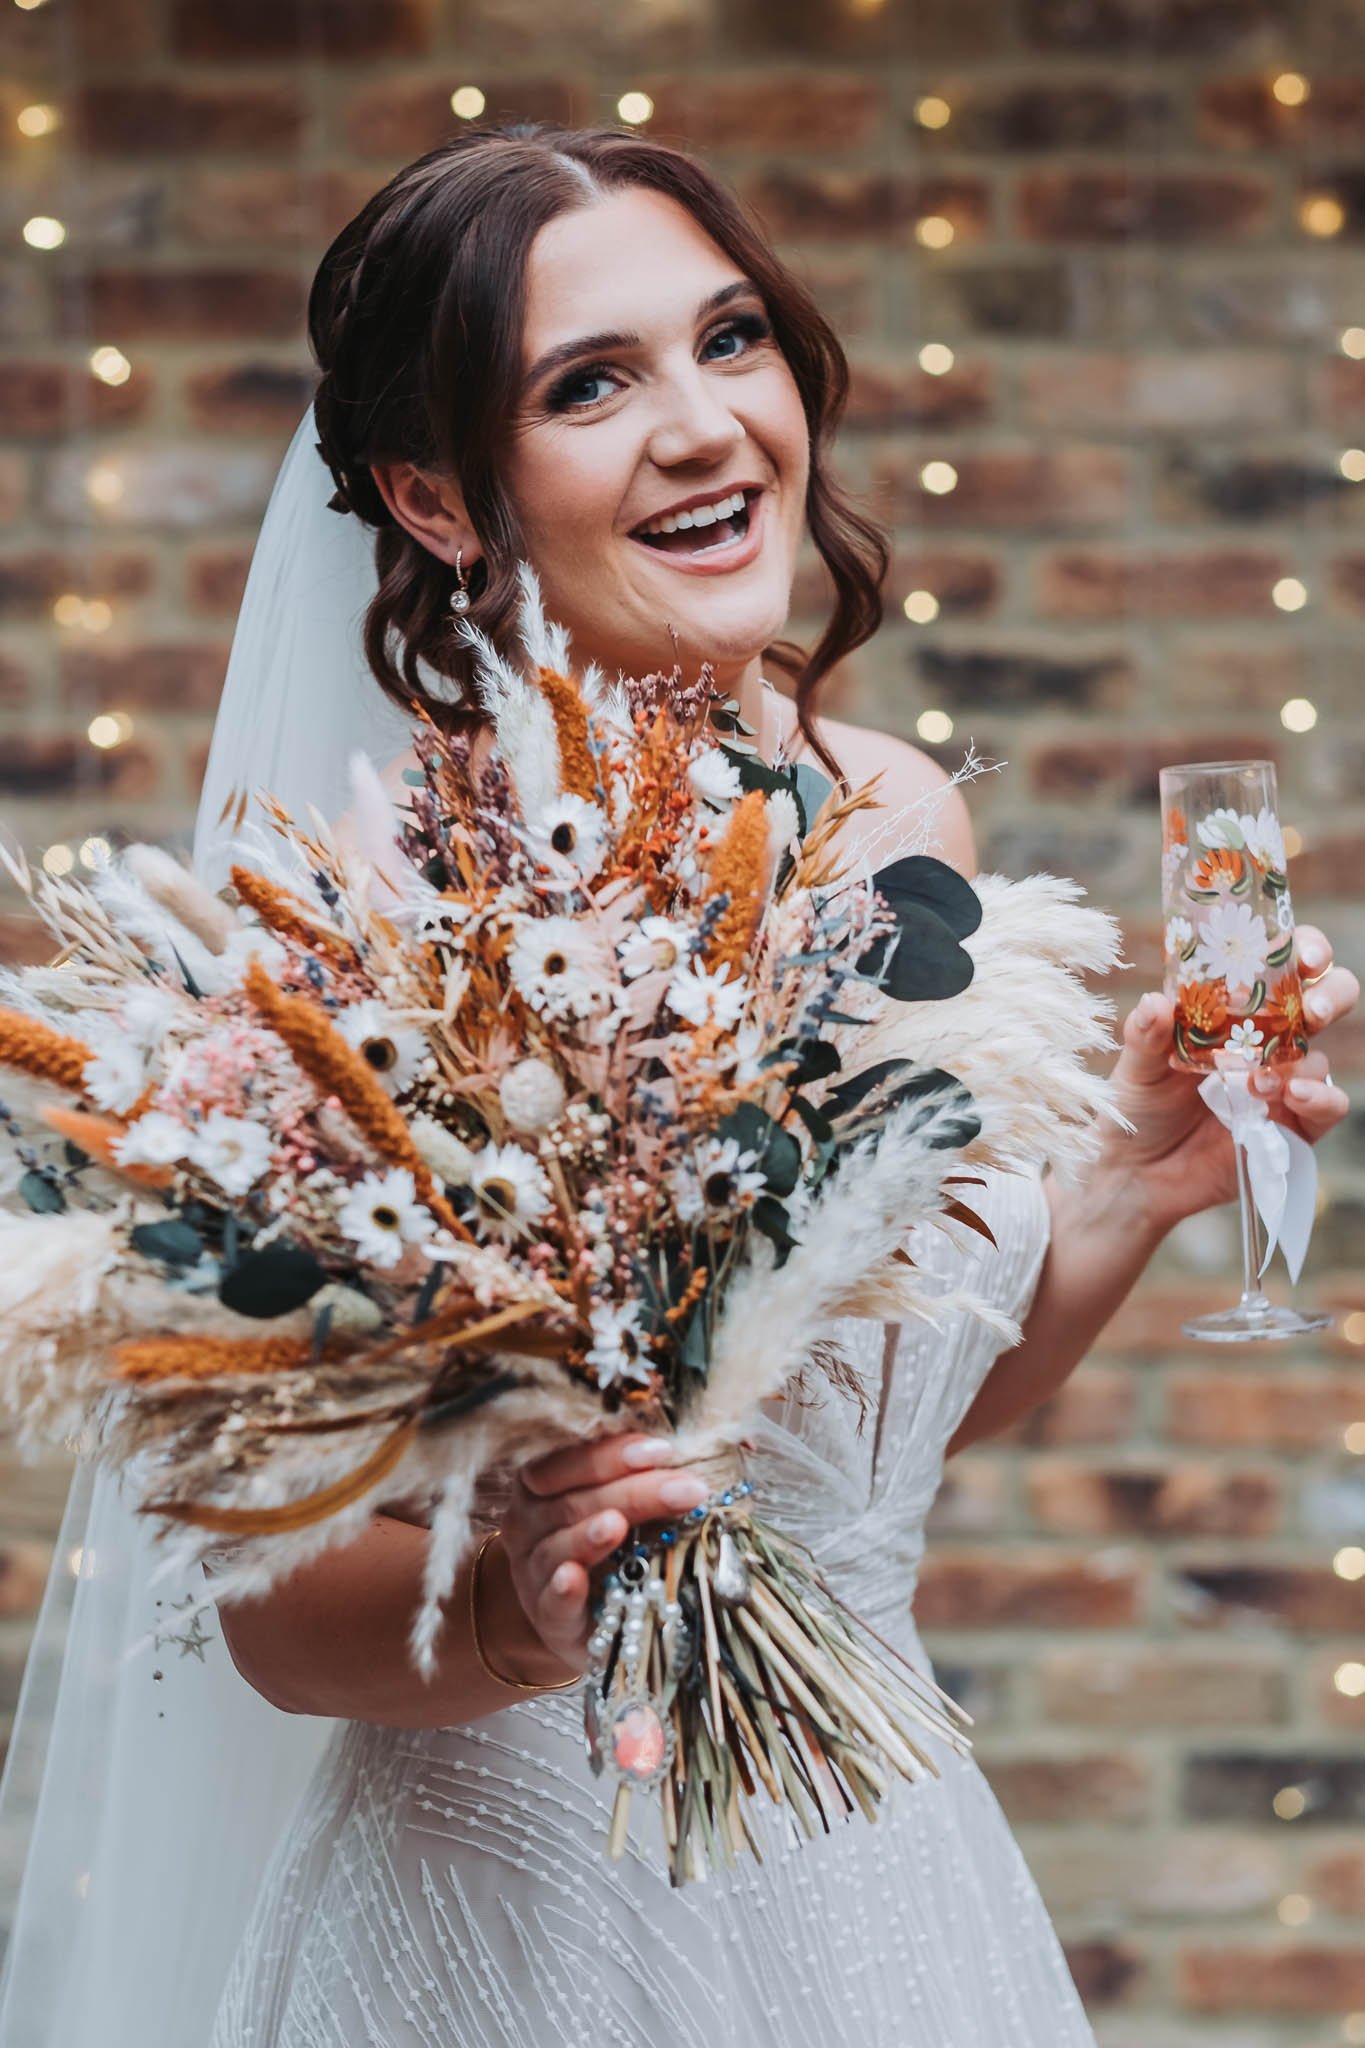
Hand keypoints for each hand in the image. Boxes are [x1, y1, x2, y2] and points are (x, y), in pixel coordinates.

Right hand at [493, 1432, 708, 1676]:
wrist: (590, 1619)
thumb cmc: (609, 1548)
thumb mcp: (619, 1505)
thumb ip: (640, 1478)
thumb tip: (695, 1455)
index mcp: (542, 1484)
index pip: (570, 1459)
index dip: (612, 1453)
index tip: (663, 1450)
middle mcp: (528, 1523)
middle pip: (575, 1501)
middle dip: (633, 1492)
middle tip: (686, 1490)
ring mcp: (533, 1572)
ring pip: (558, 1548)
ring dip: (589, 1535)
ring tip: (618, 1524)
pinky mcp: (547, 1618)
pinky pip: (551, 1601)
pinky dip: (562, 1589)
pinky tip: (573, 1578)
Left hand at [1103, 923, 1356, 1233]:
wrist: (1137, 1173)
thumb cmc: (1138, 1106)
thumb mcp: (1135, 1066)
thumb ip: (1146, 1034)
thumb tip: (1157, 1002)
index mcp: (1235, 1012)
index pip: (1283, 967)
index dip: (1303, 950)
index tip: (1300, 954)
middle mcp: (1268, 1041)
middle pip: (1325, 1001)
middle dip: (1331, 994)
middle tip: (1312, 1008)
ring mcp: (1284, 1083)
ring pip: (1322, 1057)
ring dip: (1301, 1062)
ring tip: (1258, 1080)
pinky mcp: (1292, 1126)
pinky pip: (1328, 1106)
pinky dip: (1320, 1098)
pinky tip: (1291, 1097)